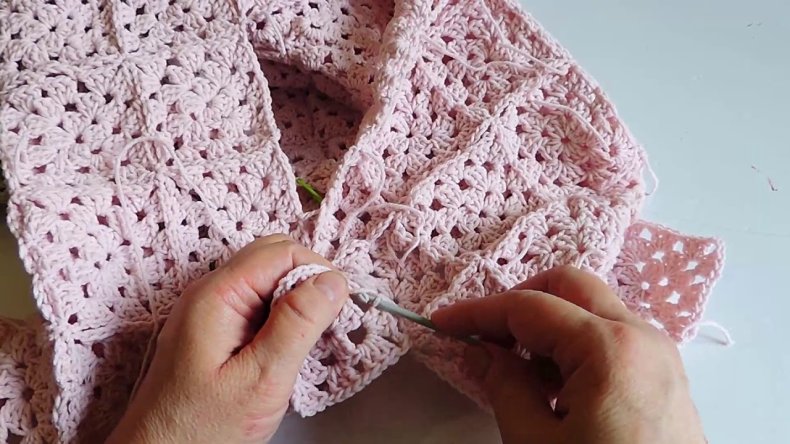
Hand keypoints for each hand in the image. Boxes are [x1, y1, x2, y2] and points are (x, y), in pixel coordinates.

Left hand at [106, 235, 349, 443]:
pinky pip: (255, 302)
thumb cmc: (201, 428)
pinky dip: (280, 315)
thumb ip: (297, 324)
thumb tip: (332, 281)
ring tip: (308, 339)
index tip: (338, 306)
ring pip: (266, 279)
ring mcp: (210, 309)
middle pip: (273, 256)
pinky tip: (286, 347)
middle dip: (308, 280)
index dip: (317, 272)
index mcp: (218, 295)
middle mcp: (210, 292)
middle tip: (326, 322)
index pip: (282, 252)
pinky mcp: (214, 328)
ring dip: (296, 299)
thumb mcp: (261, 378)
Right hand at [432, 266, 704, 443]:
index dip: (478, 312)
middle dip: (519, 302)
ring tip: (515, 369)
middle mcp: (642, 336)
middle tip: (484, 337)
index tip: (443, 323)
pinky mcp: (664, 377)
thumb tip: (479, 350)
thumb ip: (504, 386)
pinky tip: (553, 385)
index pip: (528, 307)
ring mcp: (659, 355)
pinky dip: (576, 345)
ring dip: (549, 325)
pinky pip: (613, 338)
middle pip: (569, 286)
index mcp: (609, 347)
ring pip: (593, 309)